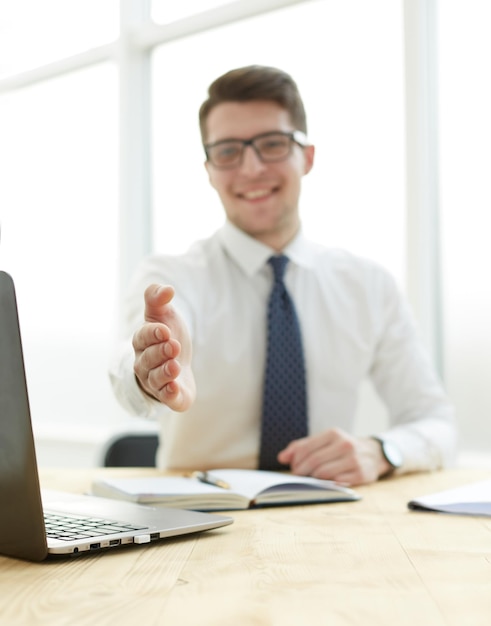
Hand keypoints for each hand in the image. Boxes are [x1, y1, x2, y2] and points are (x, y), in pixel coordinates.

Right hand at [132, 284, 195, 411]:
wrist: (177, 363)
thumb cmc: (167, 336)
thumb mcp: (163, 315)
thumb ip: (158, 299)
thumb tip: (167, 289)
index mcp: (142, 342)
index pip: (143, 337)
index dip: (153, 334)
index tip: (165, 330)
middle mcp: (145, 364)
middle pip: (148, 360)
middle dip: (160, 353)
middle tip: (174, 346)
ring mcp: (156, 382)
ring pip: (156, 379)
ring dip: (165, 373)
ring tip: (175, 366)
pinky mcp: (171, 396)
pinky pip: (167, 398)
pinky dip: (170, 395)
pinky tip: (175, 389)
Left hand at [277, 428, 390, 485]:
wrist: (373, 453)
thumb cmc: (341, 448)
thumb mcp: (324, 441)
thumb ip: (302, 447)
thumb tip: (282, 457)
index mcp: (333, 434)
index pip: (306, 449)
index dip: (295, 460)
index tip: (293, 467)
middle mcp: (345, 444)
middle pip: (313, 462)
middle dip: (302, 471)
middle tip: (299, 476)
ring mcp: (354, 460)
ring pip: (324, 474)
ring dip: (314, 479)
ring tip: (313, 479)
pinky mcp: (362, 474)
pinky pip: (337, 483)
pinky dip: (329, 484)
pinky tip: (328, 482)